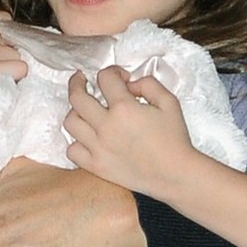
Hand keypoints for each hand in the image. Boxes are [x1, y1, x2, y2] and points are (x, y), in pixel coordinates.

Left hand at [64, 67, 195, 200]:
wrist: (176, 175)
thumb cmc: (175, 138)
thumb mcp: (169, 102)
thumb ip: (148, 84)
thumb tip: (129, 85)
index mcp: (124, 108)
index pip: (105, 78)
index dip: (112, 72)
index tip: (120, 77)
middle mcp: (106, 126)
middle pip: (77, 97)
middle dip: (78, 83)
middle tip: (82, 80)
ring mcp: (98, 147)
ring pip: (71, 122)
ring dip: (76, 111)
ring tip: (85, 110)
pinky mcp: (96, 166)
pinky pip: (72, 150)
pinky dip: (76, 142)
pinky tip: (87, 138)